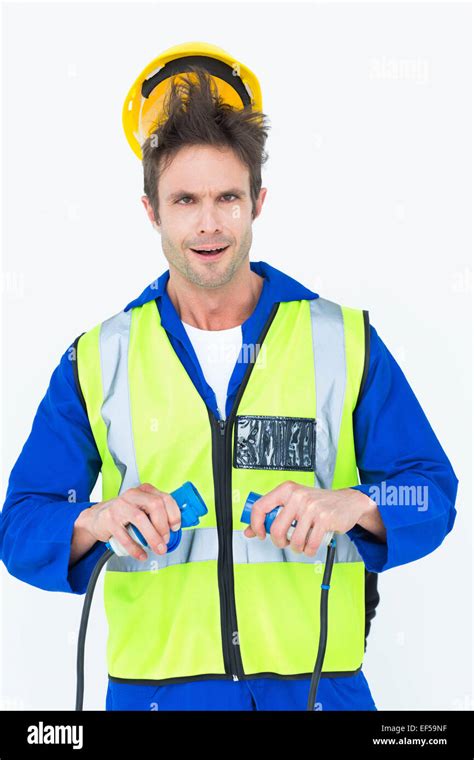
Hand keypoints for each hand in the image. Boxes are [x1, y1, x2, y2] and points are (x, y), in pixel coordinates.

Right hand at [77, 483, 180, 560]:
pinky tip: (141, 555)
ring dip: (153, 537)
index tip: (175, 527)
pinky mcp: (109, 520)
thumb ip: (156, 514)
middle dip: (163, 525)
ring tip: (158, 549)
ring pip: (140, 519)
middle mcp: (132, 495)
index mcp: (143, 491)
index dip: (173, 513)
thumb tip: (175, 529)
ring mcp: (119, 506)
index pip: (164, 497)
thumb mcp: (141, 508)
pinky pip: (125, 536)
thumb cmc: (124, 514)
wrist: (96, 518)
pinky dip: (135, 548)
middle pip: (154, 505)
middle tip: (166, 540)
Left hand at [243, 480, 376, 556]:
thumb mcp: (292, 503)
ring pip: (294, 540)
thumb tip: (249, 530)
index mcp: (286, 489)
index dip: (256, 525)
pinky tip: (310, 545)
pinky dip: (308, 550)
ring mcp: (311, 507)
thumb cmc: (317, 503)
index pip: (260, 507)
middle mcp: (297, 496)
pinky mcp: (324, 519)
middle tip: (284, 542)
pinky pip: (310, 544)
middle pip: (276, 529)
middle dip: (279, 542)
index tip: (260, 534)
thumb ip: (271, 515)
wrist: (347, 501)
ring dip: (296, 547)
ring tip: (301, 542)